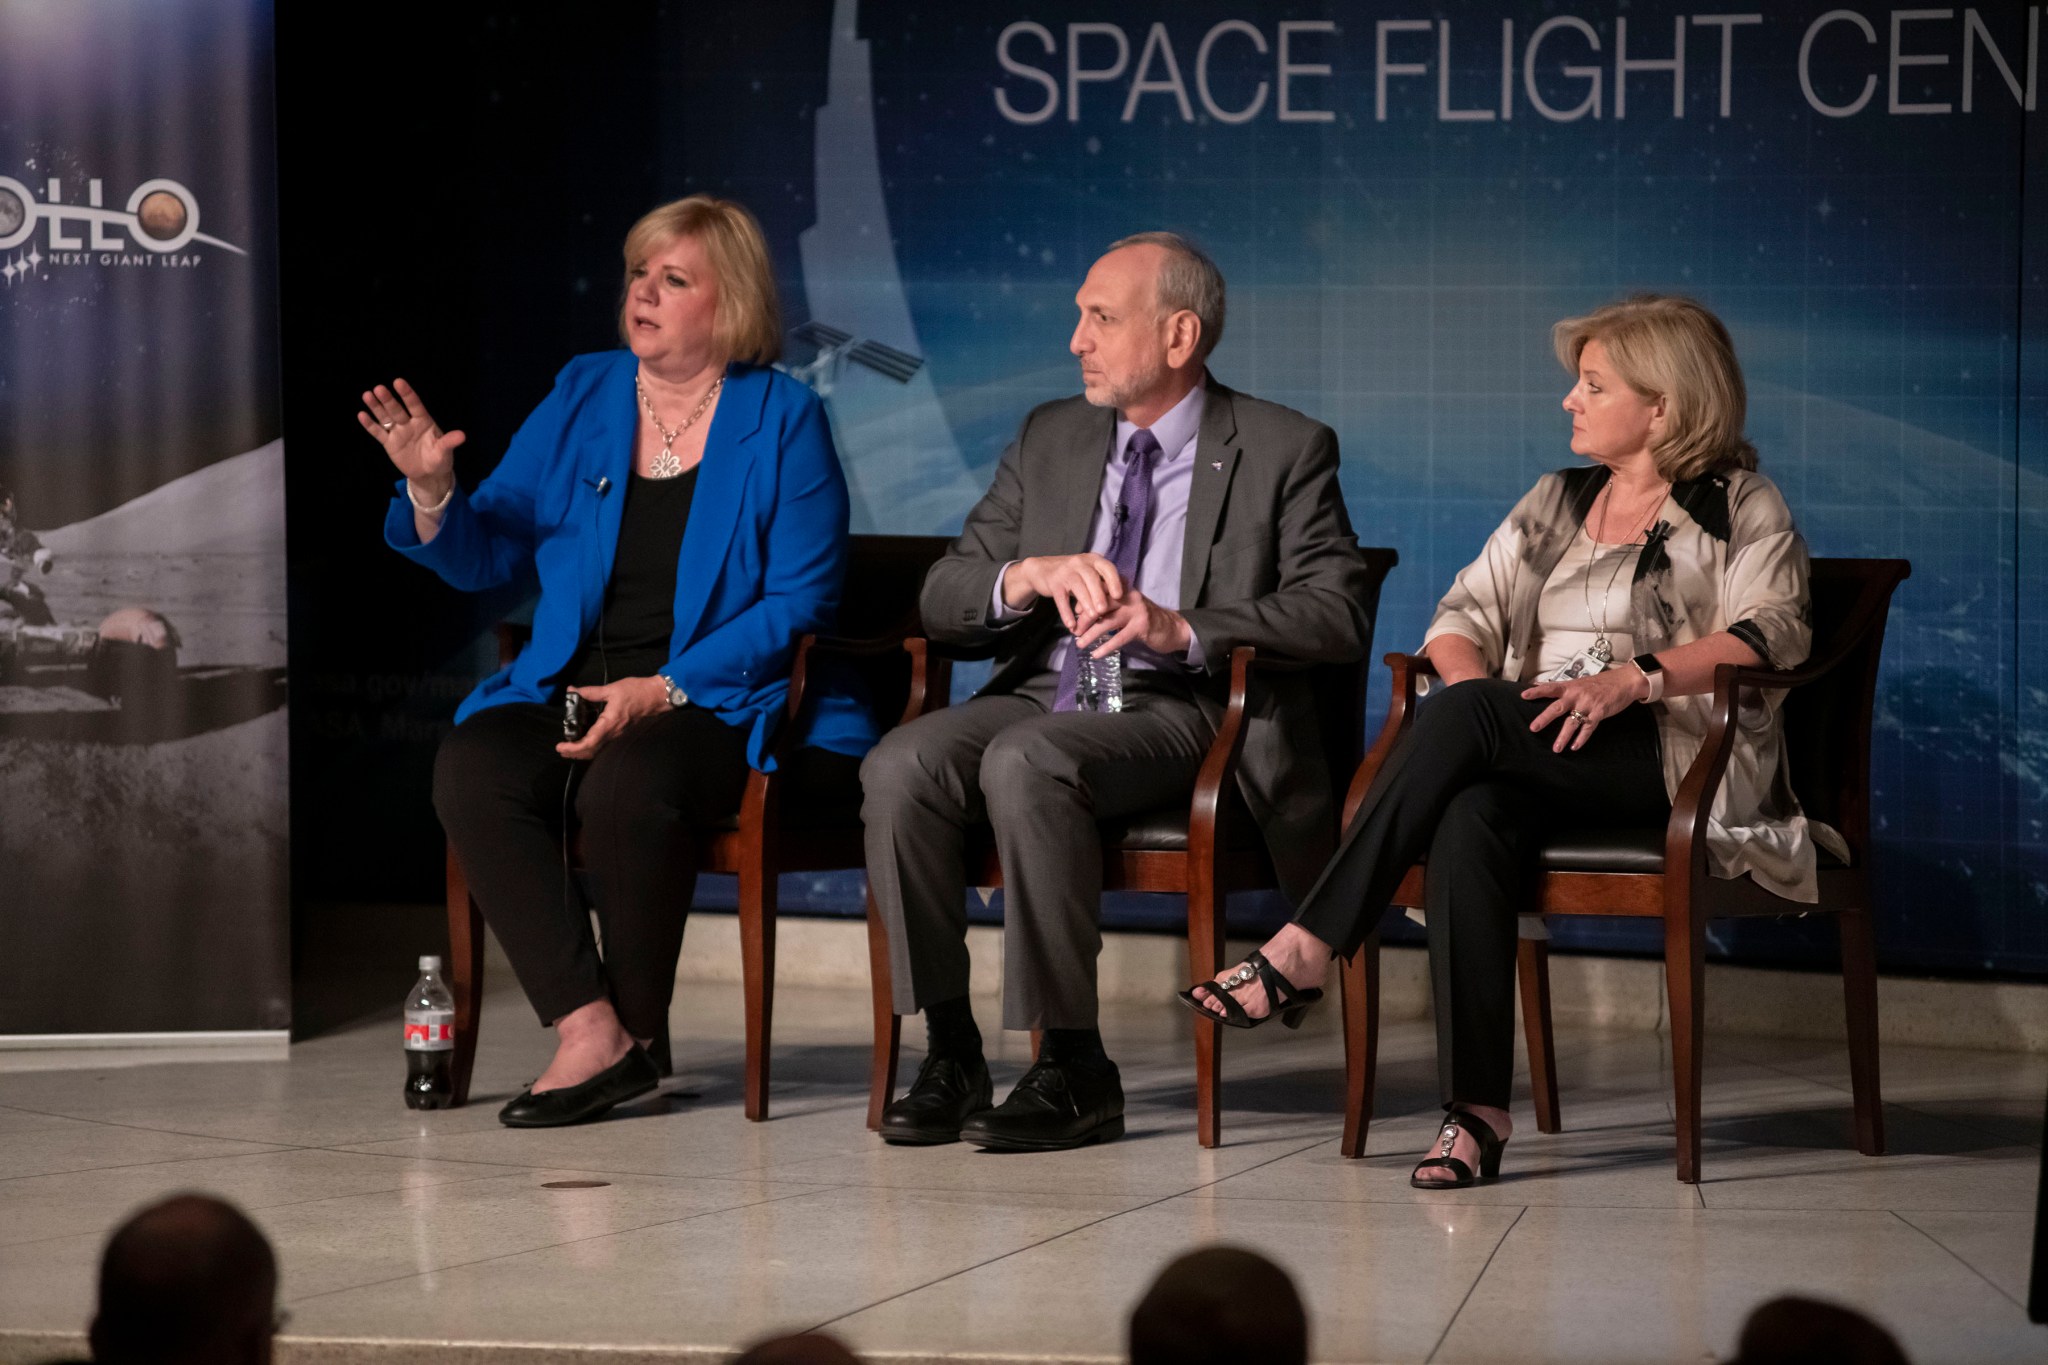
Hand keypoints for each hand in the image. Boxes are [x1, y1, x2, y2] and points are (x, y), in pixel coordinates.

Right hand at [358, 378, 465, 501]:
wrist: (429, 475)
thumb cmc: (440, 459)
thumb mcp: (445, 452)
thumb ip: (449, 442)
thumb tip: (462, 436)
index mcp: (423, 421)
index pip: (414, 405)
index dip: (407, 394)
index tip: (398, 382)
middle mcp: (409, 423)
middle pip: (397, 409)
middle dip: (388, 400)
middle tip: (379, 388)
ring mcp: (398, 432)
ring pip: (385, 417)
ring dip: (376, 407)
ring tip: (367, 395)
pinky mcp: (389, 443)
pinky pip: (378, 432)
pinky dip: (370, 425)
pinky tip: (362, 415)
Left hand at [556, 676, 670, 759]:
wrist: (656, 696)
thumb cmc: (637, 691)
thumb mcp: (611, 689)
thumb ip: (590, 692)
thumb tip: (573, 690)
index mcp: (609, 722)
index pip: (589, 741)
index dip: (573, 747)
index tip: (561, 746)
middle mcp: (613, 732)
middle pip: (591, 751)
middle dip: (574, 753)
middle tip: (561, 749)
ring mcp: (618, 734)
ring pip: (597, 750)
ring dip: (582, 752)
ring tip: (570, 749)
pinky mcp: (620, 733)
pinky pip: (604, 745)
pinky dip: (592, 747)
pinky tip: (586, 743)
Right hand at [1009, 553, 1122, 631]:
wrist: (1043, 569)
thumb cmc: (1073, 574)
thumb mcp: (1089, 573)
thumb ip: (1103, 582)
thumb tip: (1123, 597)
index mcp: (1093, 560)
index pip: (1107, 567)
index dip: (1114, 581)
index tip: (1119, 595)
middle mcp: (1080, 562)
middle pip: (1091, 578)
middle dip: (1098, 595)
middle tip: (1104, 610)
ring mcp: (1065, 571)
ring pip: (1077, 587)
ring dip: (1085, 603)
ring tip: (1092, 617)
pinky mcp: (1053, 583)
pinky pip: (1061, 599)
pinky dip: (1066, 613)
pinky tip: (1070, 625)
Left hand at [1073, 587, 1190, 658]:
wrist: (1171, 628)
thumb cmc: (1143, 619)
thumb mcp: (1126, 608)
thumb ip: (1109, 607)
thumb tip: (1082, 614)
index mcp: (1123, 589)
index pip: (1099, 591)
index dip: (1084, 601)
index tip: (1073, 614)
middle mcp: (1129, 596)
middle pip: (1101, 604)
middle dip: (1085, 618)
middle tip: (1074, 631)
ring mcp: (1136, 611)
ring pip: (1107, 622)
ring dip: (1091, 635)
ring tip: (1079, 644)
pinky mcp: (1142, 626)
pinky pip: (1119, 638)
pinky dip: (1105, 647)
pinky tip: (1096, 654)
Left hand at [1521, 666, 1646, 752]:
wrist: (1624, 682)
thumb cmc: (1600, 683)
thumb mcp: (1578, 682)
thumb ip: (1560, 686)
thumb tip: (1539, 685)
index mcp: (1570, 687)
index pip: (1550, 688)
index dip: (1537, 691)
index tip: (1523, 695)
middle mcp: (1577, 695)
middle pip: (1557, 708)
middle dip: (1544, 719)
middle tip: (1533, 728)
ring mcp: (1588, 705)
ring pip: (1572, 722)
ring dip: (1563, 736)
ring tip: (1556, 748)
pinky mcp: (1599, 713)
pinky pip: (1588, 728)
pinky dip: (1581, 738)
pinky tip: (1574, 746)